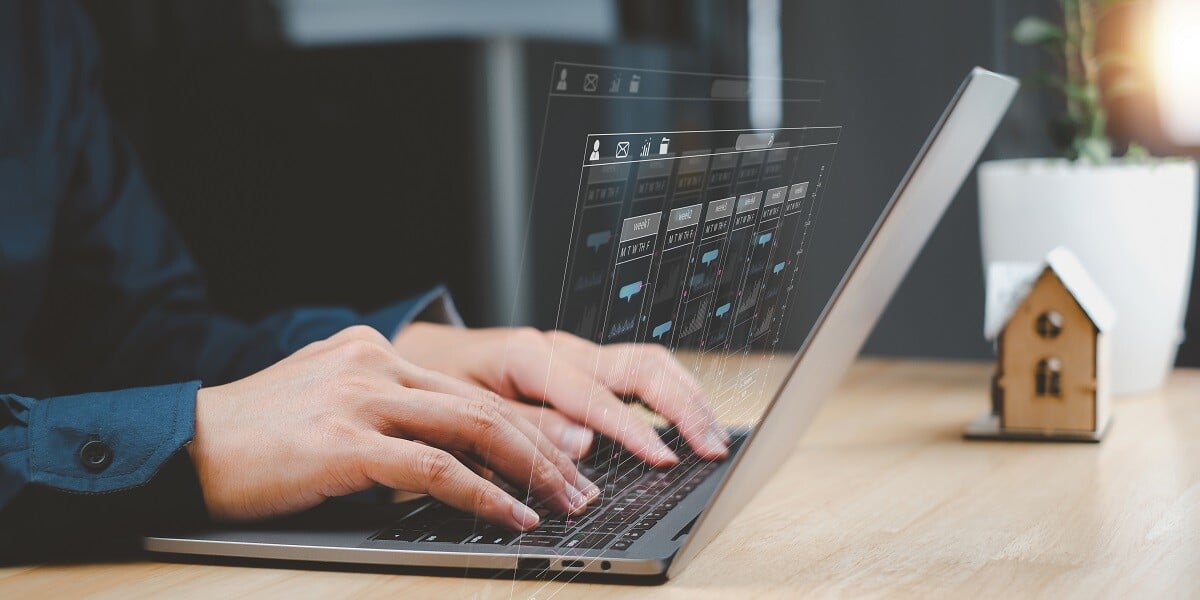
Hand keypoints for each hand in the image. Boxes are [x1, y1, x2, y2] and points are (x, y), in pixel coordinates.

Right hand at [188, 326, 598, 528]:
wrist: (185, 446)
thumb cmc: (258, 440)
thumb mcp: (334, 413)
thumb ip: (391, 419)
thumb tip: (456, 459)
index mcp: (376, 354)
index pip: (473, 391)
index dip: (529, 426)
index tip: (569, 456)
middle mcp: (376, 364)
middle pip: (486, 405)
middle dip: (547, 450)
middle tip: (586, 485)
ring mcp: (362, 398)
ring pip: (473, 428)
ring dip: (531, 471)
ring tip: (566, 503)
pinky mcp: (346, 441)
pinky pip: (434, 467)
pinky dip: (482, 494)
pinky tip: (510, 516)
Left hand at [392, 324, 728, 465]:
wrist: (428, 359)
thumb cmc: (441, 385)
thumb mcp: (464, 413)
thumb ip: (522, 430)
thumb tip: (582, 448)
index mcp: (530, 357)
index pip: (595, 395)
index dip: (633, 430)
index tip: (664, 459)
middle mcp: (562, 350)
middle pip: (641, 365)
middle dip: (682, 406)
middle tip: (711, 446)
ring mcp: (578, 355)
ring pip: (649, 363)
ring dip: (686, 398)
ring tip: (713, 436)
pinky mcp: (586, 366)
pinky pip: (639, 373)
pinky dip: (671, 395)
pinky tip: (689, 420)